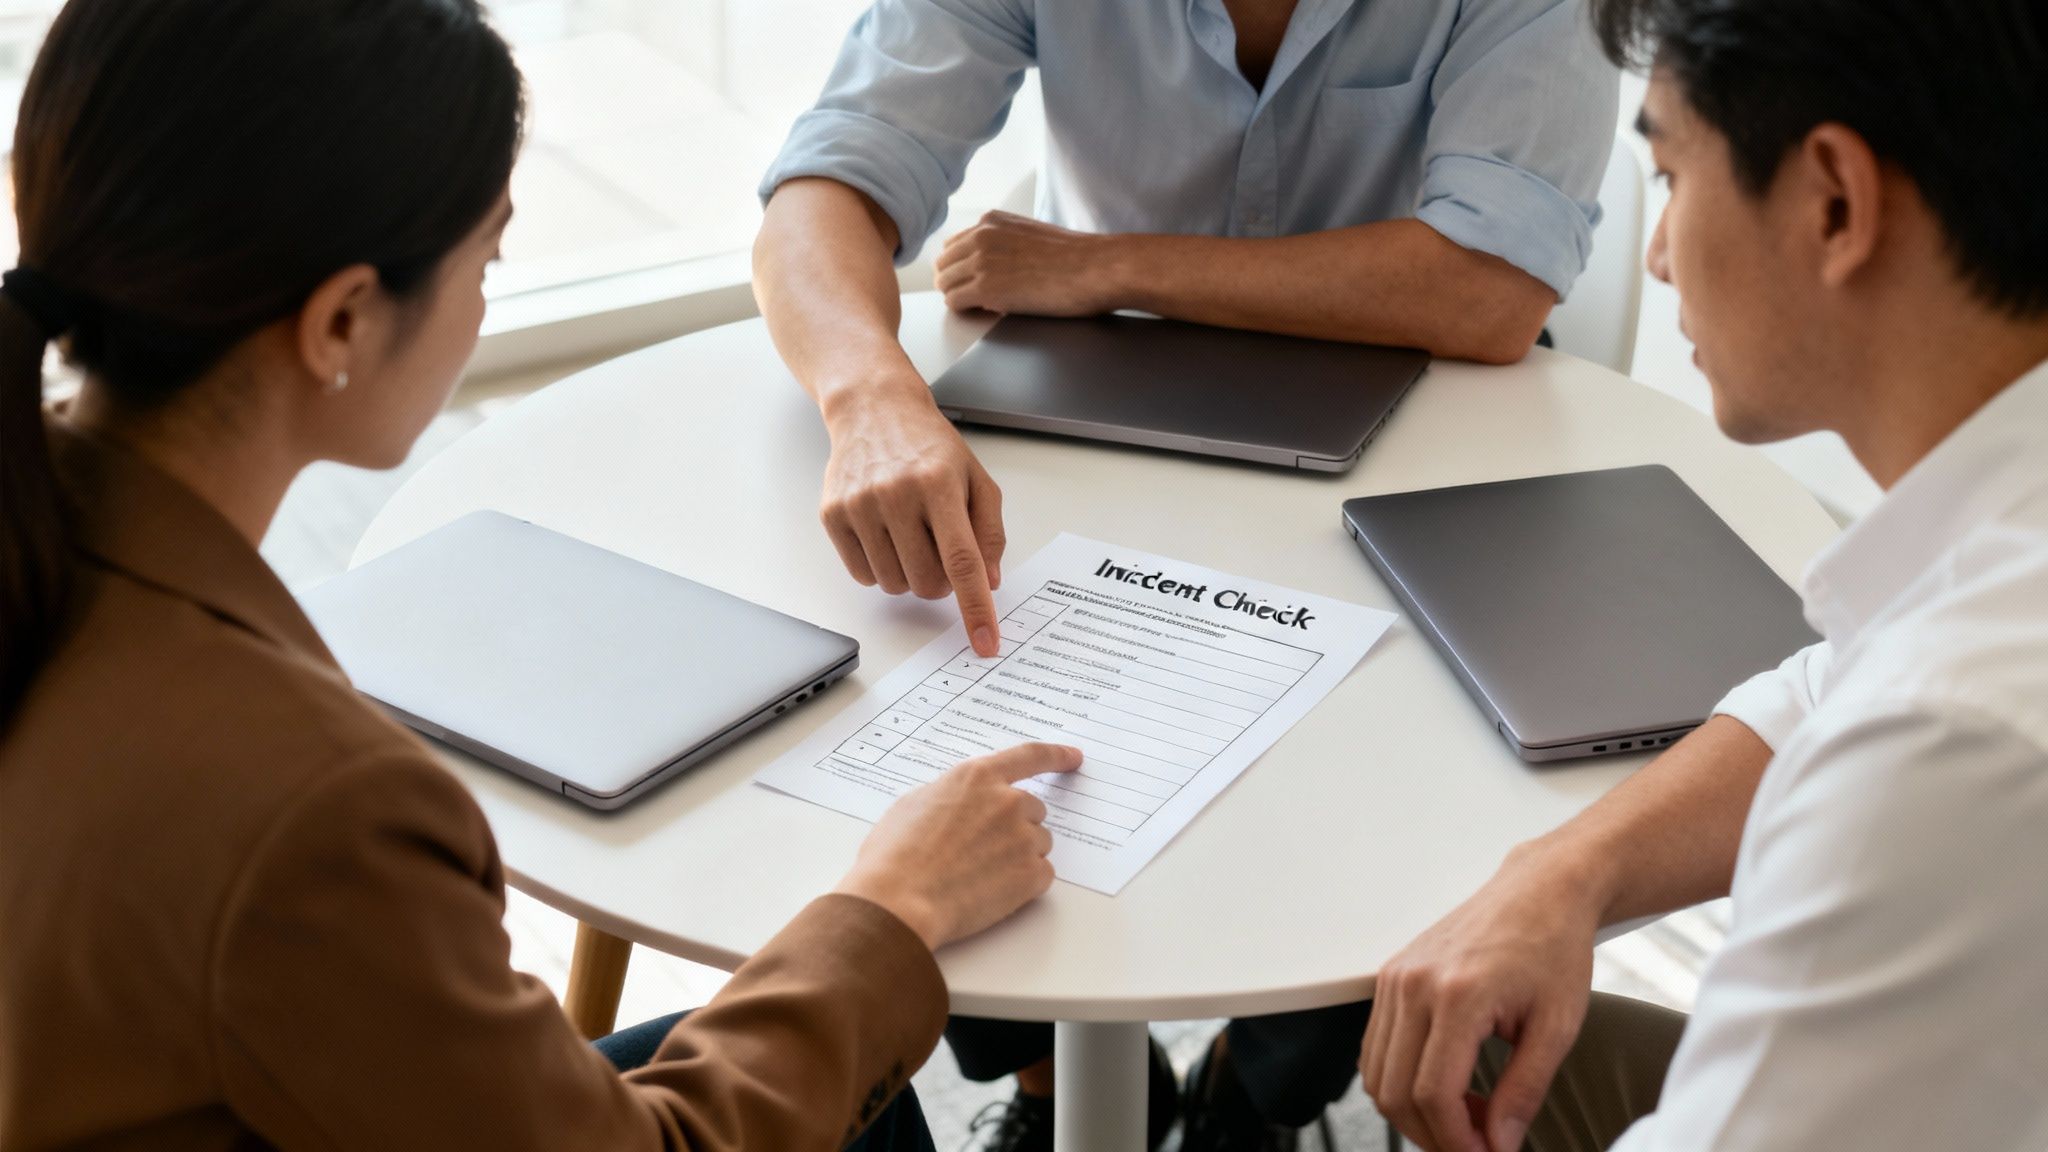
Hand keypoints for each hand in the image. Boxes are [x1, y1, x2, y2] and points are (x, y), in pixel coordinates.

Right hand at [819, 375, 1005, 655]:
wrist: (873, 409)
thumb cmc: (929, 446)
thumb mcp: (975, 478)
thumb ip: (988, 531)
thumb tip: (987, 583)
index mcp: (940, 485)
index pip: (962, 561)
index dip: (975, 608)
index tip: (985, 643)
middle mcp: (897, 494)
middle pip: (927, 583)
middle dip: (941, 582)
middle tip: (940, 550)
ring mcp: (860, 505)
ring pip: (894, 585)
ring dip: (909, 574)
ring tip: (910, 535)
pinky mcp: (832, 514)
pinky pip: (862, 575)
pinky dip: (880, 567)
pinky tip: (884, 533)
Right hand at [835, 743, 1082, 948]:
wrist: (898, 902)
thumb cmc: (895, 856)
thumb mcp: (914, 803)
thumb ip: (952, 794)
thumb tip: (963, 803)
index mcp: (978, 777)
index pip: (1029, 756)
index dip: (1056, 756)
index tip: (1074, 757)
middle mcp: (1007, 801)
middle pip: (1033, 810)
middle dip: (1015, 827)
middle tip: (982, 851)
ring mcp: (1023, 838)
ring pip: (1038, 843)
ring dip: (1019, 855)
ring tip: (980, 874)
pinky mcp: (1032, 875)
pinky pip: (1042, 874)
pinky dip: (1024, 884)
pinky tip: (991, 891)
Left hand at [935, 211, 1127, 316]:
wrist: (1096, 268)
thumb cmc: (1076, 257)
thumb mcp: (1032, 235)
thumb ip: (1006, 242)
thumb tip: (996, 265)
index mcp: (992, 220)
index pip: (954, 244)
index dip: (959, 266)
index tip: (969, 280)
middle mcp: (981, 236)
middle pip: (943, 264)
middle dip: (954, 282)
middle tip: (969, 298)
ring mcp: (981, 261)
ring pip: (945, 283)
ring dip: (958, 297)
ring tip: (977, 307)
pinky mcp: (986, 288)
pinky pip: (954, 302)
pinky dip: (964, 310)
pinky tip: (981, 312)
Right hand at [1361, 844, 1602, 1151]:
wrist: (1539, 892)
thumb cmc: (1554, 947)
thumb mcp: (1556, 1028)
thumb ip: (1523, 1092)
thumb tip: (1498, 1144)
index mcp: (1458, 994)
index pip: (1434, 1095)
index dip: (1457, 1142)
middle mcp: (1414, 984)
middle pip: (1395, 1092)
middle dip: (1433, 1135)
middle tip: (1479, 1144)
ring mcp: (1395, 978)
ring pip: (1377, 1076)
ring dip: (1416, 1113)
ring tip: (1469, 1116)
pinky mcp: (1390, 977)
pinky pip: (1377, 1049)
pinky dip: (1403, 1082)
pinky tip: (1450, 1087)